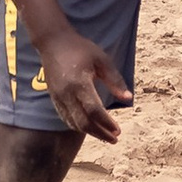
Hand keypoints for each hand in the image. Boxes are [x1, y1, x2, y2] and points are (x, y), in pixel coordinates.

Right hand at [40, 29, 130, 143]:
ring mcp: (58, 98)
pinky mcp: (54, 98)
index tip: (118, 130)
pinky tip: (90, 127)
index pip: (94, 110)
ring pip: (73, 123)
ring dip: (90, 132)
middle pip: (83, 122)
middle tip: (114, 138)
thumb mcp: (102, 59)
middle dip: (100, 133)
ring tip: (105, 136)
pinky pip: (66, 118)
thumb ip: (115, 80)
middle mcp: (67, 93)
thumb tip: (128, 99)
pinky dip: (78, 126)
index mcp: (79, 83)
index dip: (107, 123)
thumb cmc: (80, 48)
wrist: (53, 42)